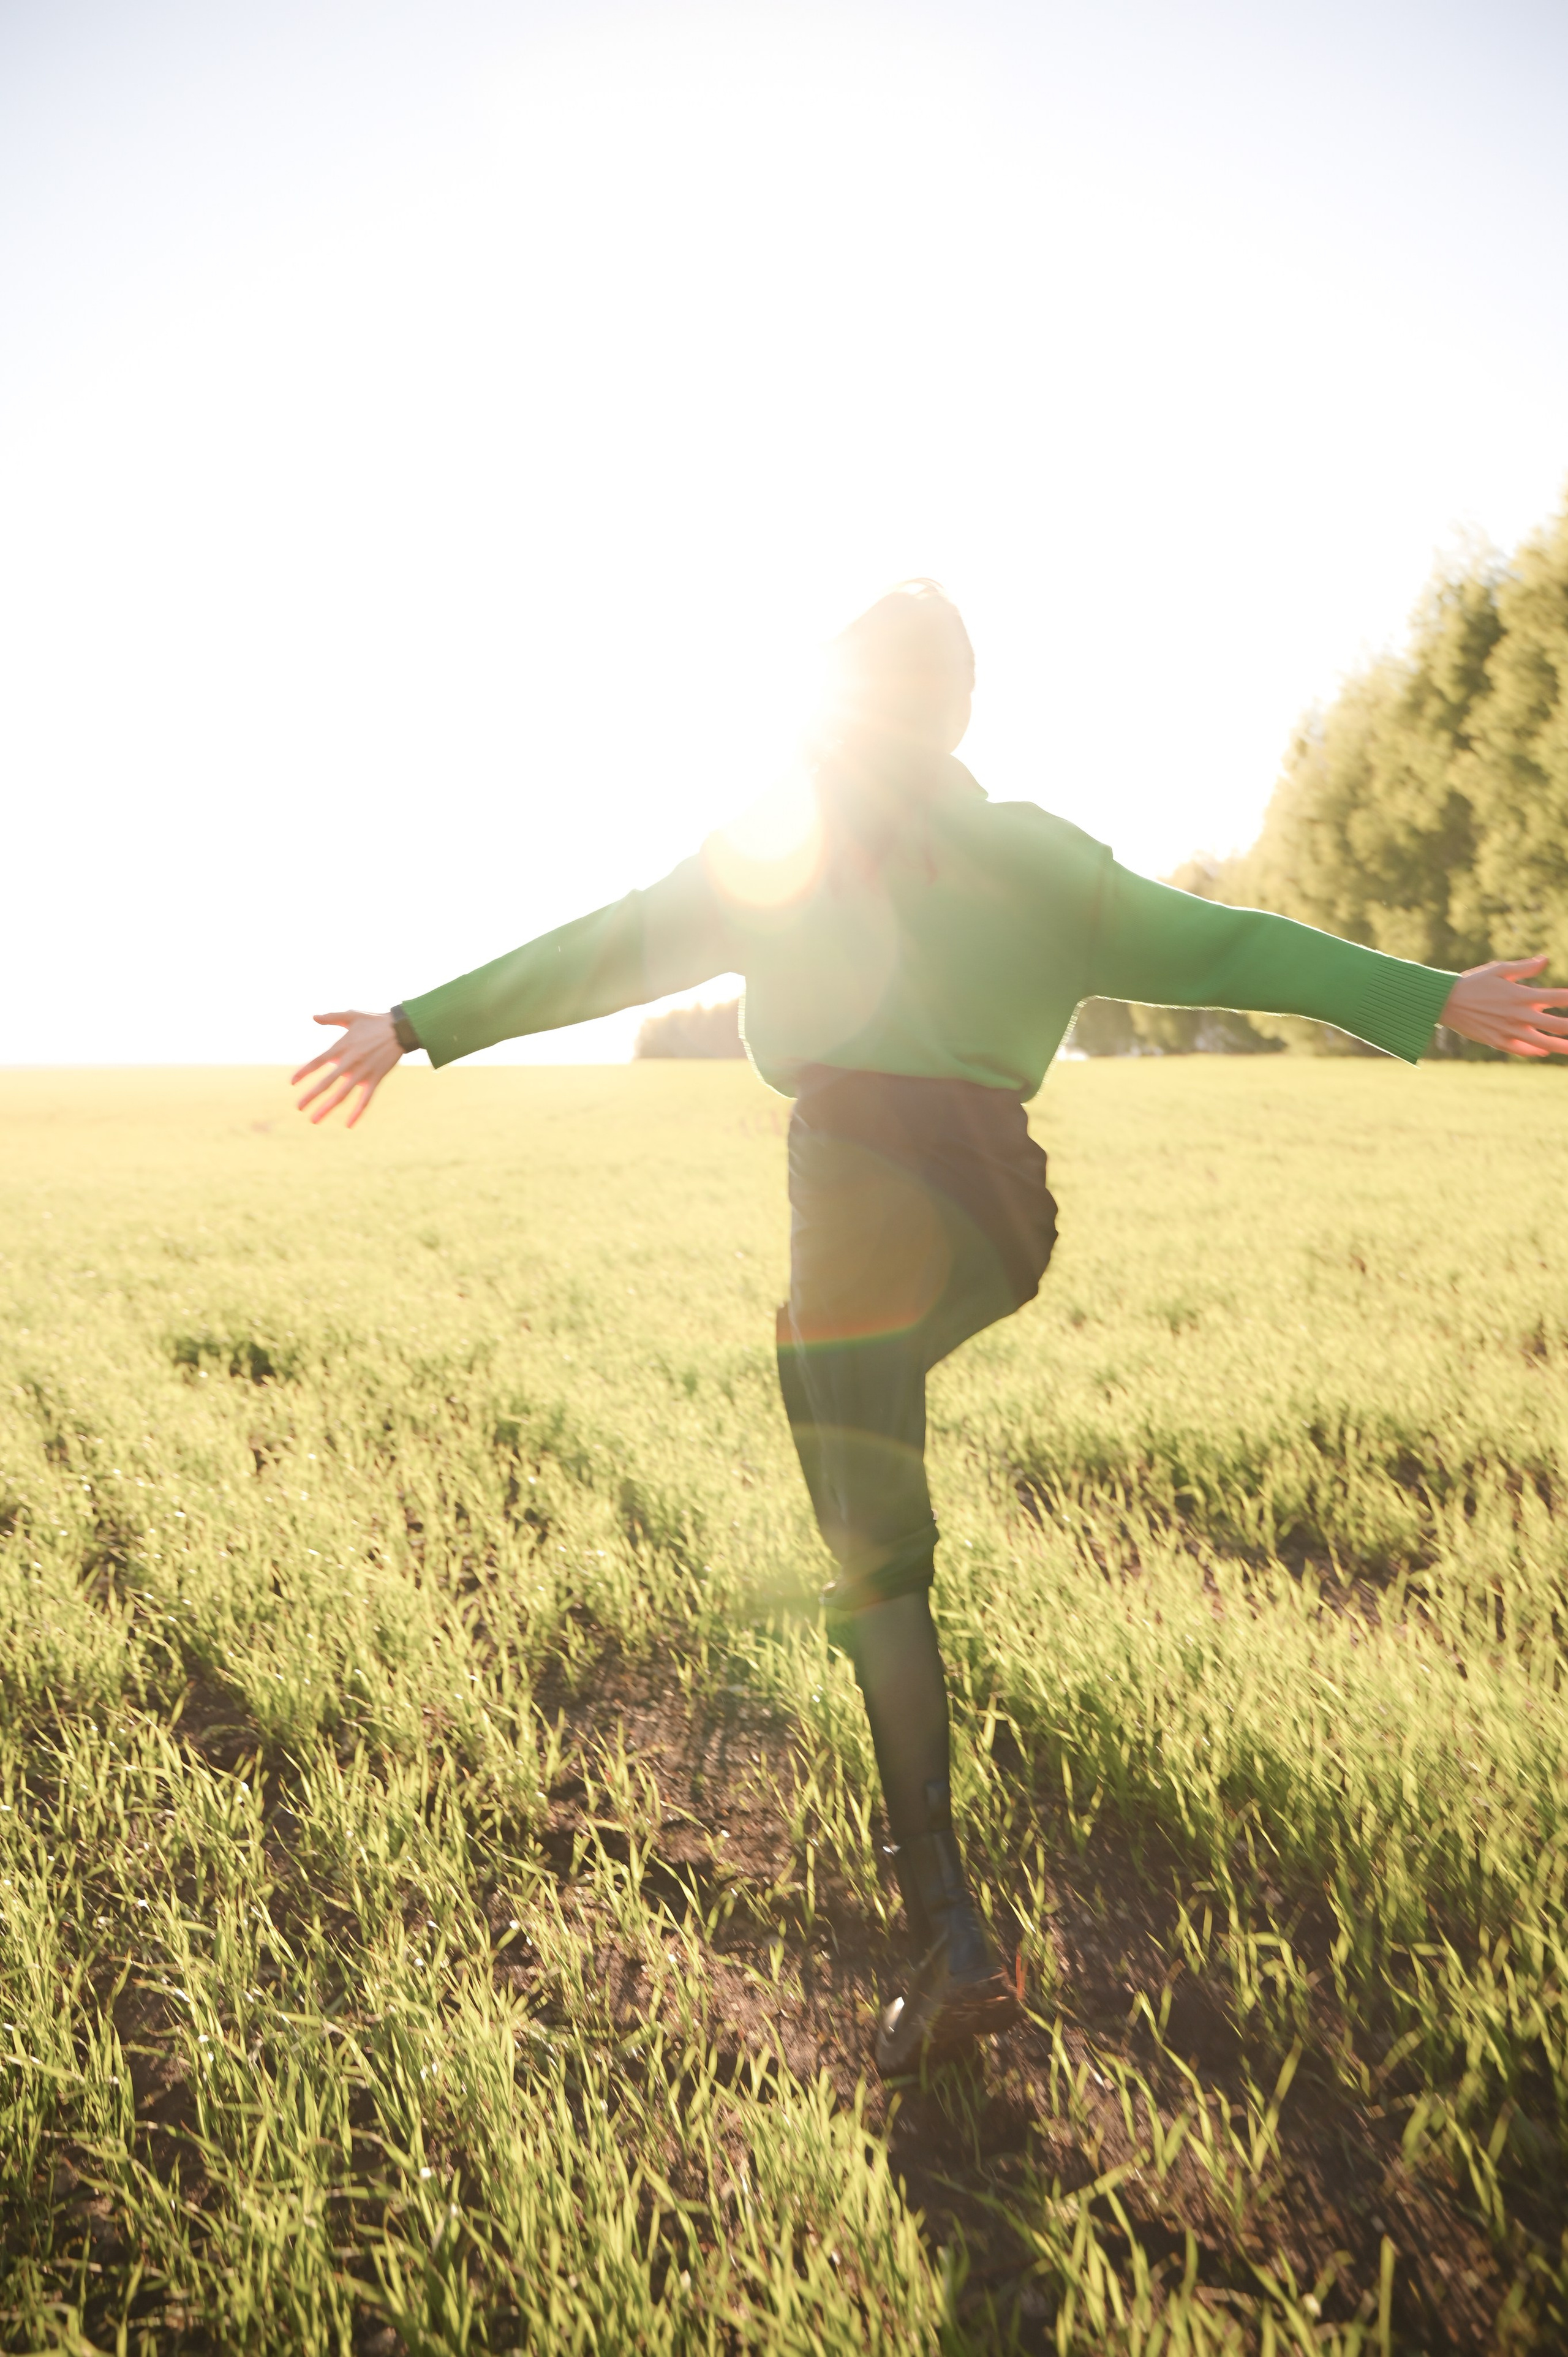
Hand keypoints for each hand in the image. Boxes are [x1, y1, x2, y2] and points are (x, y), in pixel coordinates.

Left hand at [291, 1010, 402, 1126]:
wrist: (400, 1029)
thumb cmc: (374, 1021)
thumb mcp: (352, 1015)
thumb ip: (331, 1017)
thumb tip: (313, 1017)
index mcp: (342, 1047)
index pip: (317, 1062)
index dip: (304, 1073)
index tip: (292, 1082)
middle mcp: (350, 1062)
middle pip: (326, 1083)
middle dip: (311, 1096)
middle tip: (298, 1108)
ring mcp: (363, 1073)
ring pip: (342, 1095)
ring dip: (327, 1108)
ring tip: (314, 1120)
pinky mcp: (375, 1079)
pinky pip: (365, 1100)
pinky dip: (357, 1113)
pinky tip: (349, 1125)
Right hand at [1439, 957, 1567, 1058]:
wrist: (1446, 1002)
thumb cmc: (1474, 982)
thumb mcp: (1499, 970)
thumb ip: (1525, 967)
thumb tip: (1546, 960)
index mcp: (1521, 995)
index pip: (1557, 997)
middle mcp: (1518, 1015)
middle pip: (1555, 1025)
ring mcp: (1509, 1031)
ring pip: (1542, 1043)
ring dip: (1561, 1046)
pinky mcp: (1498, 1041)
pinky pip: (1522, 1050)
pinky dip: (1535, 1051)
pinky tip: (1544, 1051)